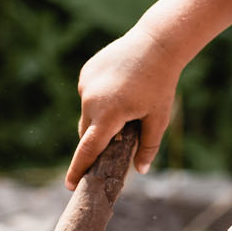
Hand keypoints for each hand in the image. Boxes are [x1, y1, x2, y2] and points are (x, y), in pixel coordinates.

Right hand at [66, 29, 180, 189]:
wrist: (156, 44)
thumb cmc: (161, 84)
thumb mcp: (158, 119)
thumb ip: (148, 147)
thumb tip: (141, 171)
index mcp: (109, 114)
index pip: (88, 149)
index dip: (79, 169)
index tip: (70, 186)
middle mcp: (91, 100)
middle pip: (88, 132)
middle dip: (97, 141)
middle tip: (118, 139)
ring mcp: (85, 84)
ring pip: (88, 113)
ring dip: (101, 118)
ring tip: (127, 104)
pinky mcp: (85, 73)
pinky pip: (89, 95)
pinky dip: (100, 100)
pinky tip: (120, 88)